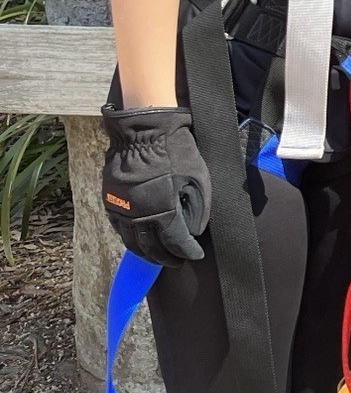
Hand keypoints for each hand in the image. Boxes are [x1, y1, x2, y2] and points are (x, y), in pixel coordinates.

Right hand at [101, 107, 209, 265]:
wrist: (143, 131)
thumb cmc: (176, 153)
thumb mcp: (199, 179)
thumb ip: (199, 208)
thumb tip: (194, 231)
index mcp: (162, 211)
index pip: (176, 242)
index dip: (187, 251)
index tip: (196, 255)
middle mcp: (138, 215)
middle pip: (152, 248)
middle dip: (166, 257)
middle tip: (177, 261)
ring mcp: (120, 209)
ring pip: (132, 242)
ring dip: (147, 253)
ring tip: (159, 257)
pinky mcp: (109, 201)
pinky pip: (119, 228)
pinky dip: (131, 239)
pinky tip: (139, 241)